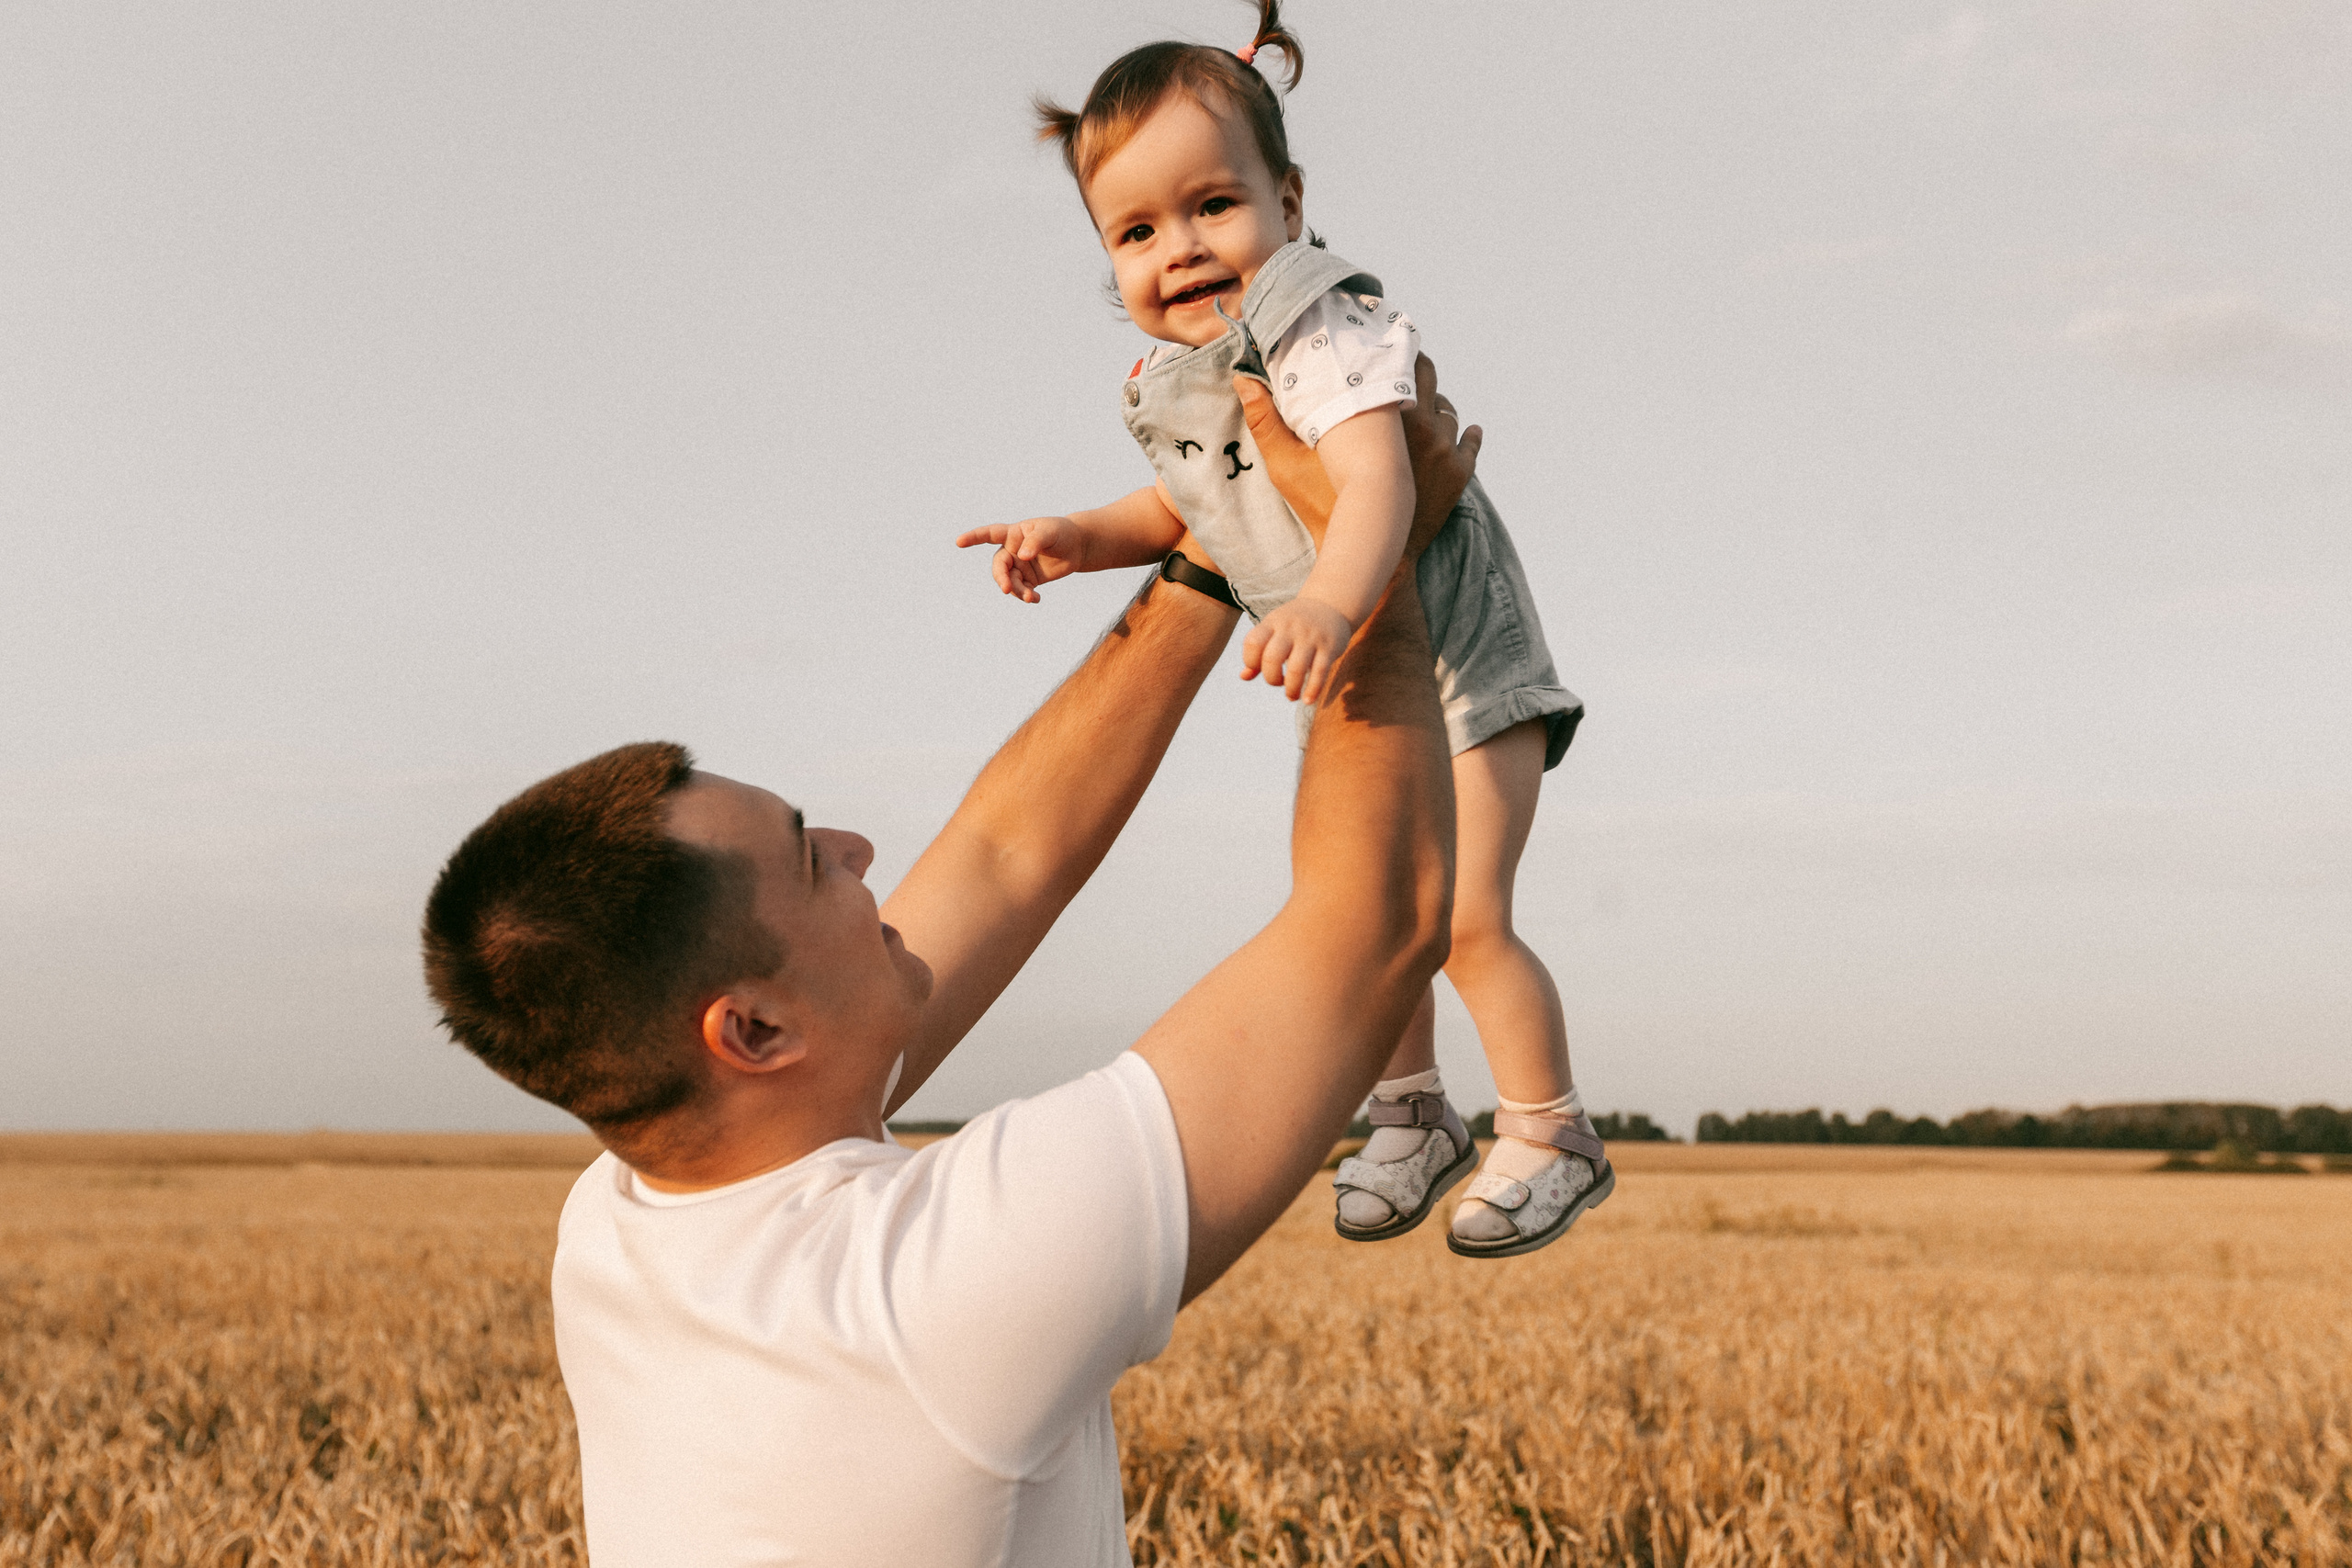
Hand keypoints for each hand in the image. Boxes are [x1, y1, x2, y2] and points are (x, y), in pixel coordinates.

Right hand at [954, 516, 1085, 603]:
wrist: (1077, 547)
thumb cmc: (1061, 532)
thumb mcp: (1050, 532)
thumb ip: (1036, 541)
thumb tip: (1022, 556)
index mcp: (1013, 534)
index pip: (990, 534)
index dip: (974, 537)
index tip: (959, 542)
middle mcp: (1012, 550)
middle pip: (999, 565)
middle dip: (1001, 578)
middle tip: (1007, 589)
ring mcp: (1019, 565)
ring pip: (1010, 581)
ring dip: (1017, 591)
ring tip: (1031, 597)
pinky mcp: (1029, 579)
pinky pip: (1022, 590)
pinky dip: (1027, 596)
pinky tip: (1036, 599)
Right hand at [1236, 354, 1478, 561]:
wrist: (1369, 554)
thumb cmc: (1324, 511)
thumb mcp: (1286, 466)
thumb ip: (1265, 420)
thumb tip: (1243, 378)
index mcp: (1382, 415)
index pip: (1397, 364)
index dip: (1391, 351)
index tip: (1383, 344)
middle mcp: (1420, 425)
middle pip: (1428, 378)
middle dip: (1416, 369)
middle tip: (1403, 365)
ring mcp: (1444, 450)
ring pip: (1448, 408)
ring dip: (1435, 403)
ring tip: (1421, 403)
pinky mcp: (1459, 475)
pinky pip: (1469, 441)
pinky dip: (1465, 433)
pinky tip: (1462, 429)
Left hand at [1240, 595, 1354, 702]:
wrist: (1330, 604)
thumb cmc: (1295, 624)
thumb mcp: (1274, 630)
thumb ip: (1259, 652)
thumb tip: (1243, 676)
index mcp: (1273, 623)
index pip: (1252, 642)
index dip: (1250, 661)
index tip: (1259, 667)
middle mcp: (1290, 629)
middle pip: (1272, 658)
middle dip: (1271, 678)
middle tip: (1278, 682)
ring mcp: (1310, 637)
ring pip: (1296, 668)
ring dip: (1291, 688)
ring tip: (1292, 696)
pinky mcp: (1329, 647)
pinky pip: (1320, 672)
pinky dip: (1313, 690)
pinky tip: (1307, 700)